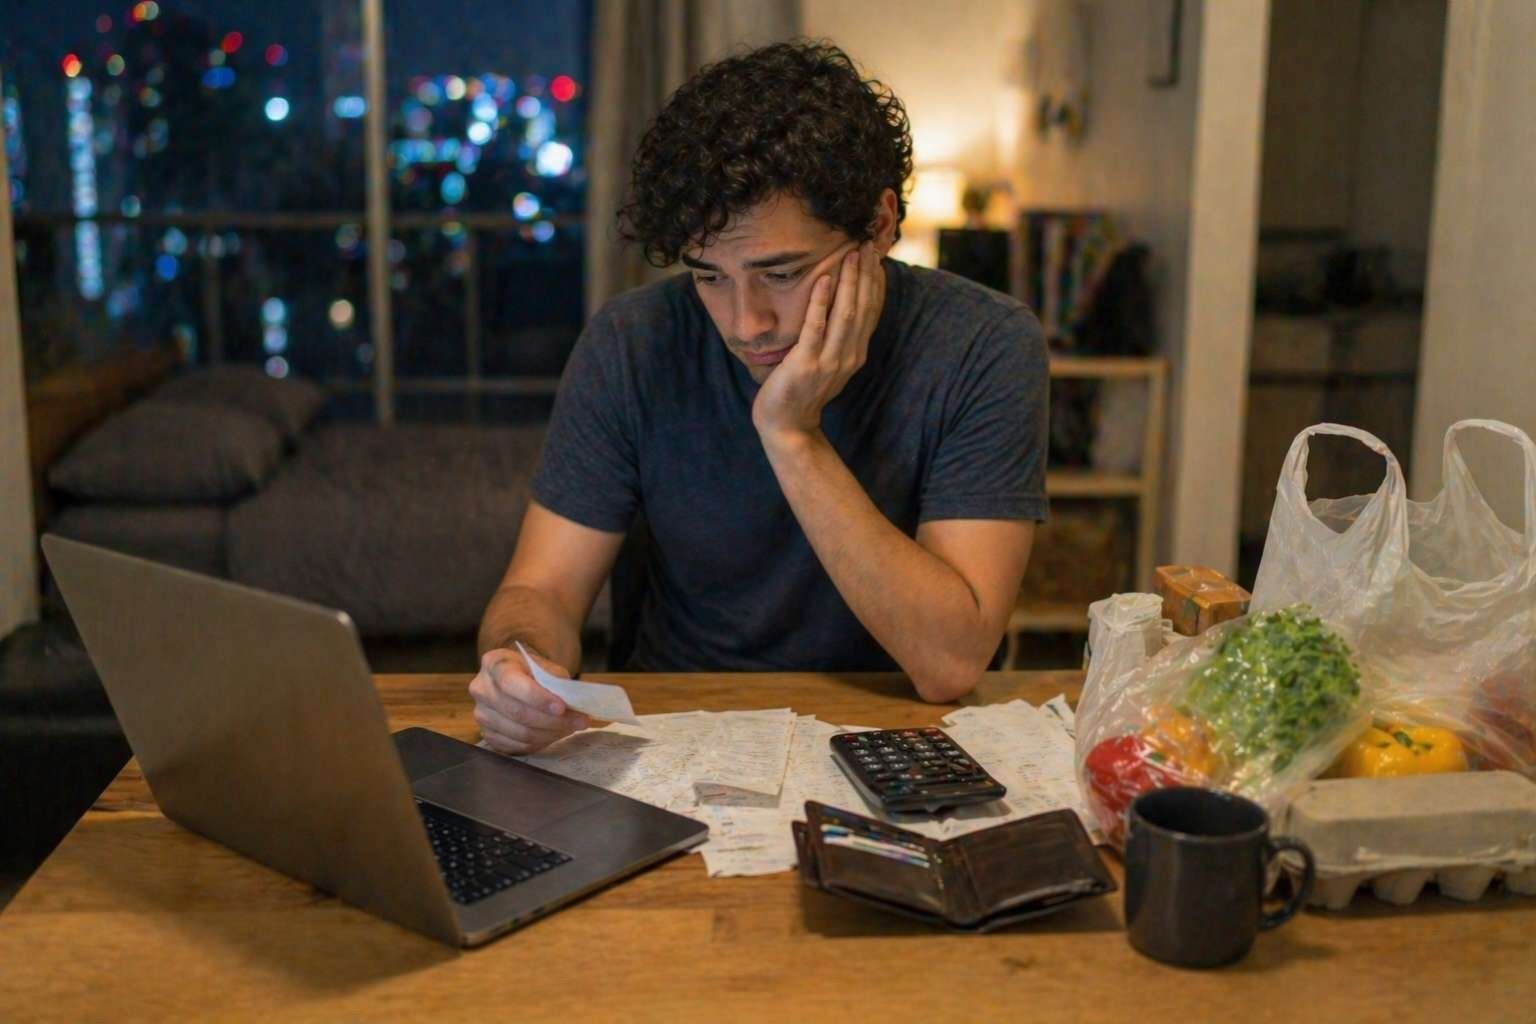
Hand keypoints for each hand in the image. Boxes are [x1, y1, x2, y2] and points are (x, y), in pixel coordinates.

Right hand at [469, 647, 589, 754]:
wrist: (519, 679)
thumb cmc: (534, 672)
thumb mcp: (547, 668)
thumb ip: (557, 683)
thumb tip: (573, 706)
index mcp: (494, 664)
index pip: (511, 683)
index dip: (538, 698)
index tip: (562, 707)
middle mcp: (481, 688)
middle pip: (516, 712)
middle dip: (552, 720)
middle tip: (579, 721)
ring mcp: (481, 713)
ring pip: (519, 732)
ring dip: (549, 733)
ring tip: (569, 727)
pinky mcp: (486, 734)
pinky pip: (515, 746)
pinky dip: (539, 743)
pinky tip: (553, 734)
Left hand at [751, 241, 885, 442]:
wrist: (787, 425)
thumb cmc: (802, 389)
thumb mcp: (828, 361)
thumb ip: (837, 336)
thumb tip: (841, 304)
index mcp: (856, 353)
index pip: (872, 310)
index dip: (876, 281)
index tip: (876, 253)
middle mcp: (848, 356)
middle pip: (863, 307)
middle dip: (866, 274)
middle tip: (867, 243)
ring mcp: (828, 361)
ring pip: (846, 314)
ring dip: (849, 282)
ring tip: (851, 253)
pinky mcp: (806, 364)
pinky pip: (816, 328)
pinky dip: (820, 302)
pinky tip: (822, 279)